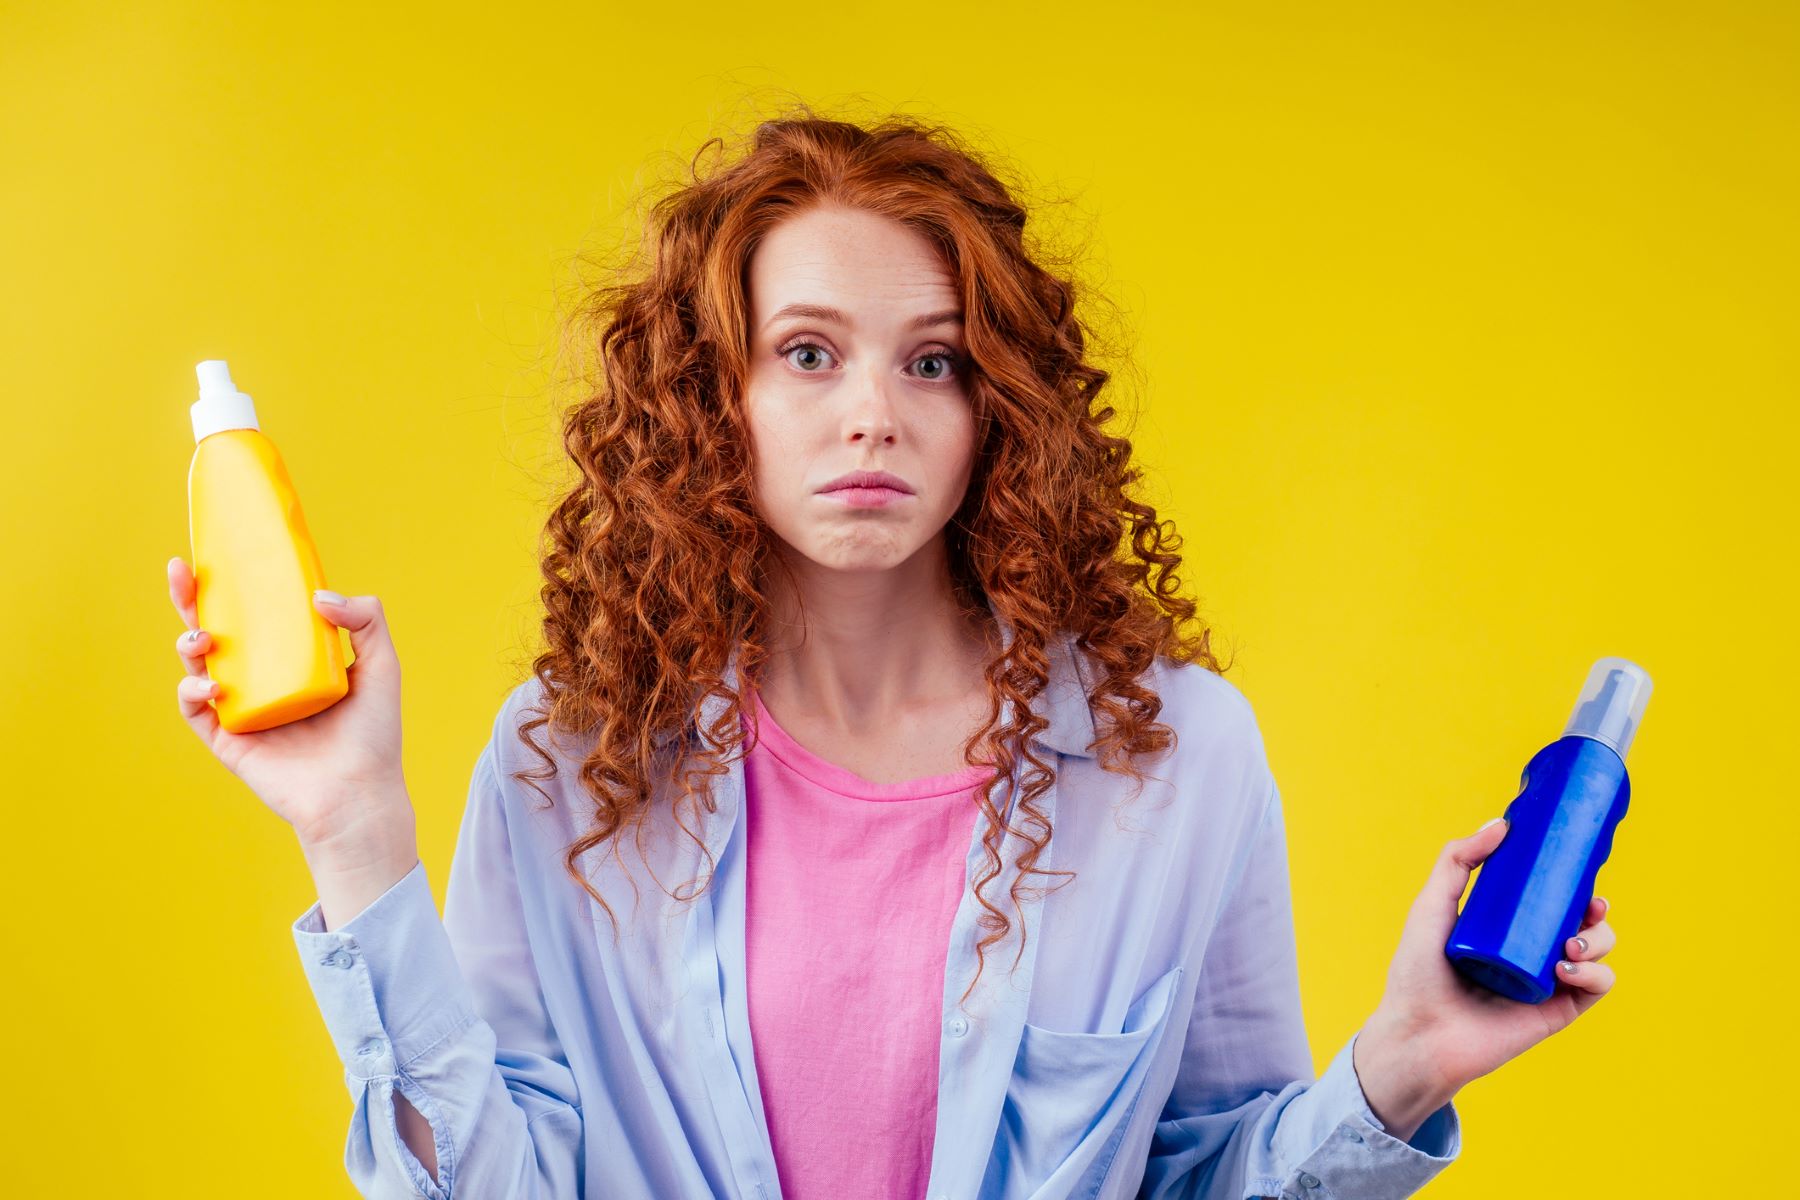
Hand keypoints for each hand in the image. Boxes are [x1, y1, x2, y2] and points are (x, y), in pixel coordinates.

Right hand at [168, 555, 412, 852]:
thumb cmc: (373, 734)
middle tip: (179, 572)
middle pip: (215, 631)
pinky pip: (195, 710)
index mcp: (292, 659)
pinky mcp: (228, 740)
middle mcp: (262, 680)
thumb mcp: (382, 666)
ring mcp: (241, 709)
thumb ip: (366, 620)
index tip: (221, 552)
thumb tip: (318, 596)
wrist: (359, 794)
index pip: (257, 613)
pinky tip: (210, 686)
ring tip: (203, 640)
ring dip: (189, 644)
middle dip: (190, 600)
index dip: (235, 584)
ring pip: (197, 666)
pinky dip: (192, 693)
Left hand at [1365, 818, 1618, 1100]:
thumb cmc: (1418, 973)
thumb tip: (1500, 824)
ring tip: (1572, 946)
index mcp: (1507, 927)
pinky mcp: (1556, 1012)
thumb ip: (1456, 861)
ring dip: (1601, 940)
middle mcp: (1531, 953)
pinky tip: (1568, 970)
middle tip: (1589, 905)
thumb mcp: (1433, 907)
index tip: (1578, 865)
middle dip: (1596, 910)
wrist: (1420, 1034)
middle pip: (1584, 922)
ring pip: (1598, 953)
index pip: (1551, 897)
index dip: (1571, 881)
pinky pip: (1596, 988)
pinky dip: (1596, 975)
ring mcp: (1547, 982)